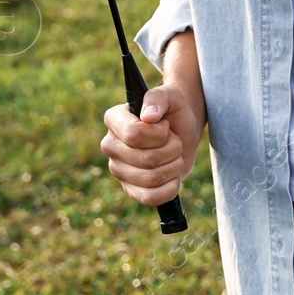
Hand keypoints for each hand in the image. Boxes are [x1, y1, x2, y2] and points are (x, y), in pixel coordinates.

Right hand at [100, 85, 202, 206]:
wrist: (183, 133)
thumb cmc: (174, 111)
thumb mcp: (172, 96)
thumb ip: (159, 98)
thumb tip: (148, 116)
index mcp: (114, 119)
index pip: (134, 134)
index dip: (158, 134)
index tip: (166, 125)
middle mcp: (110, 145)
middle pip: (146, 159)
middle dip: (171, 149)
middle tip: (174, 140)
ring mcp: (118, 169)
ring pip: (151, 179)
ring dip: (174, 166)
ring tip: (174, 155)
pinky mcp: (130, 189)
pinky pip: (150, 198)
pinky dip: (170, 188)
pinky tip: (173, 176)